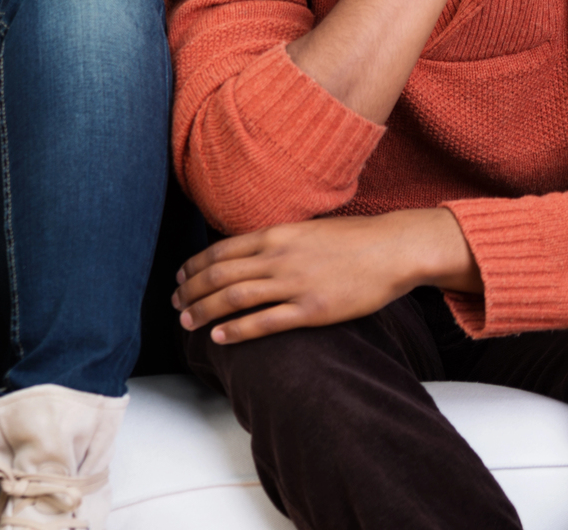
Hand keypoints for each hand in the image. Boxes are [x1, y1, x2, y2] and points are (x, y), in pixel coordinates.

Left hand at [173, 208, 479, 345]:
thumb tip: (245, 254)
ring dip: (205, 311)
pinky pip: (265, 322)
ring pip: (235, 298)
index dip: (194, 266)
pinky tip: (219, 337)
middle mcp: (277, 258)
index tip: (180, 277)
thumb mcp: (303, 230)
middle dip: (191, 291)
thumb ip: (273, 241)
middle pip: (219, 276)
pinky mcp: (313, 310)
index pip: (219, 251)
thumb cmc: (351, 240)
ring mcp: (294, 284)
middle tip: (175, 304)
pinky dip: (237, 330)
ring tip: (188, 322)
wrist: (392, 249)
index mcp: (273, 235)